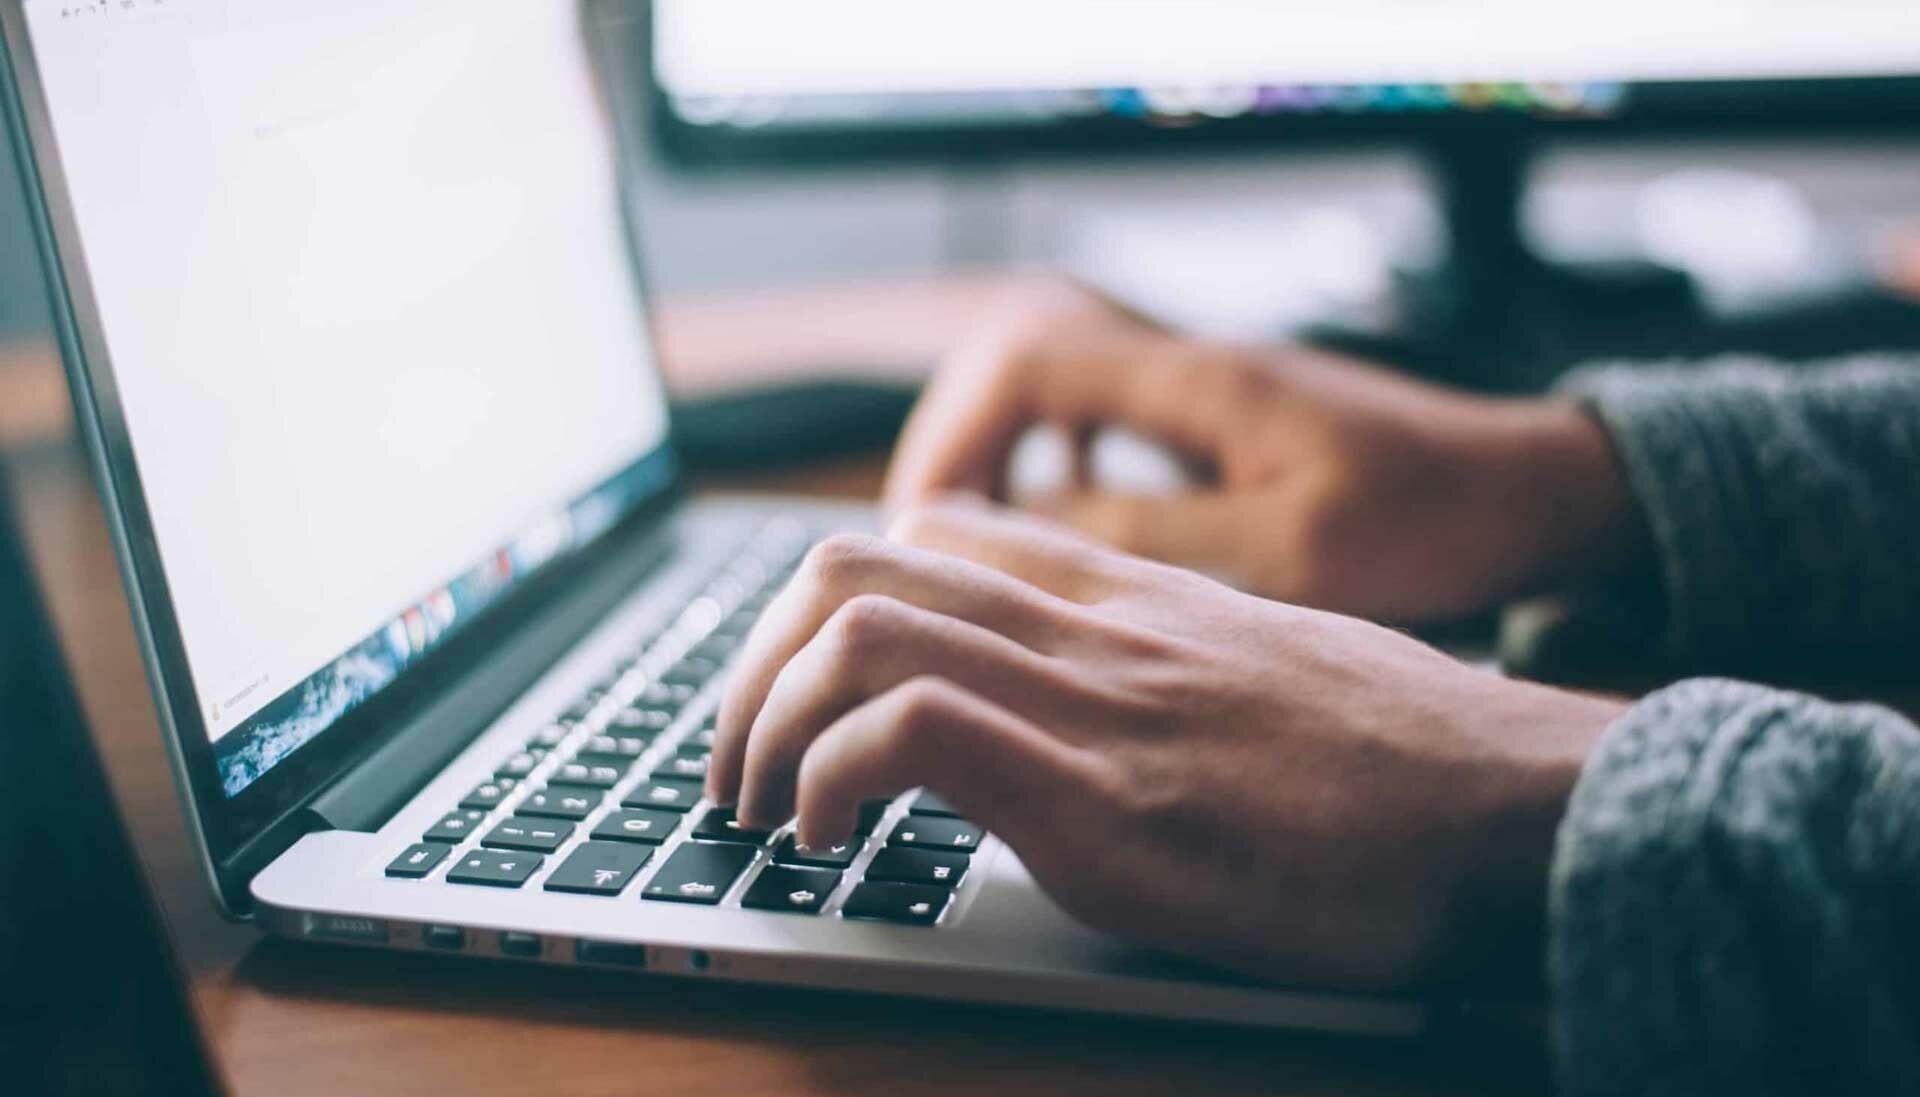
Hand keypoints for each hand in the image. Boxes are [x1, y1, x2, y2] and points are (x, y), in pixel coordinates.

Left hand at [709, 501, 1626, 988]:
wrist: (1523, 808)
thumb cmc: (1410, 760)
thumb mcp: (1267, 671)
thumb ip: (1161, 662)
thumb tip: (1090, 708)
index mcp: (1129, 595)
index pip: (931, 533)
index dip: (827, 603)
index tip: (801, 690)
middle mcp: (1094, 626)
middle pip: (854, 564)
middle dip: (752, 664)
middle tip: (737, 760)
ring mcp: (1095, 703)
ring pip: (856, 626)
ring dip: (762, 721)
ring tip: (759, 808)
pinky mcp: (1106, 800)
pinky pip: (910, 731)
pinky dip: (828, 779)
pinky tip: (829, 842)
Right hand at [884, 278, 1644, 622]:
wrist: (1531, 493)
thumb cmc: (1434, 520)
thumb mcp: (1288, 551)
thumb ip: (1149, 538)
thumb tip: (1017, 532)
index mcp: (1198, 382)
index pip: (1025, 360)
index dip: (954, 435)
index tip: (924, 525)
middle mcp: (1189, 369)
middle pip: (1018, 366)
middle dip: (957, 448)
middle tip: (926, 547)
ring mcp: (1204, 393)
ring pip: (1055, 396)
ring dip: (1001, 462)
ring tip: (972, 551)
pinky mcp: (1222, 427)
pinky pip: (1103, 428)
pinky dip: (1057, 473)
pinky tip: (1061, 537)